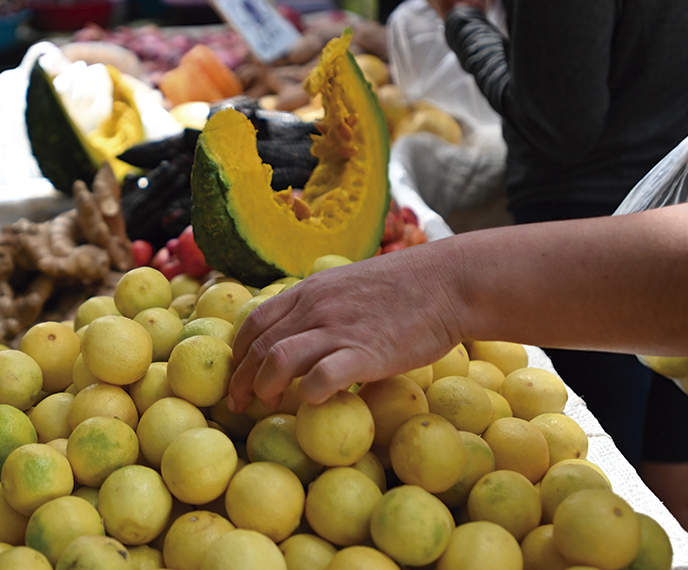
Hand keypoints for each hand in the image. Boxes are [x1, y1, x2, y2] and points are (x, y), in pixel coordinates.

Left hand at [227, 245, 462, 411]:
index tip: (238, 374)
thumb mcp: (348, 284)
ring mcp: (338, 329)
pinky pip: (322, 377)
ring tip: (267, 405)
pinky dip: (308, 394)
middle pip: (258, 346)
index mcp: (309, 291)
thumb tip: (302, 334)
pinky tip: (312, 403)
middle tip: (238, 403)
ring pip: (277, 359)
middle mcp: (315, 308)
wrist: (449, 282)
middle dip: (241, 379)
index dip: (238, 352)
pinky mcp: (365, 353)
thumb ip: (322, 305)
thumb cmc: (405, 287)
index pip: (255, 322)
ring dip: (264, 387)